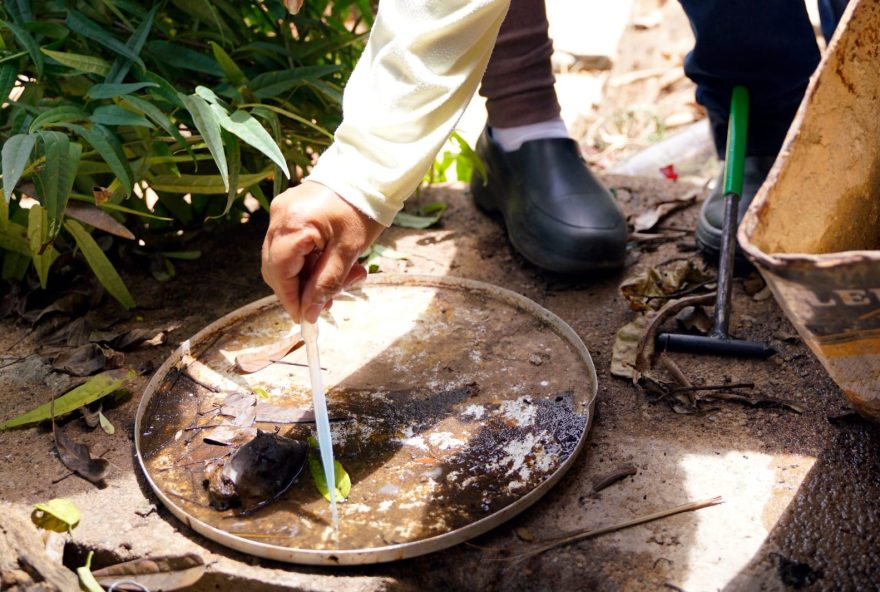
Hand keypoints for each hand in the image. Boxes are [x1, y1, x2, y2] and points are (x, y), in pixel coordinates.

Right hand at [261, 181, 384, 322]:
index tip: (305, 319)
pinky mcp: (288, 209)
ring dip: (307, 276)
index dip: (291, 299)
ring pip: (283, 258)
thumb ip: (326, 283)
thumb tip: (308, 313)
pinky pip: (290, 244)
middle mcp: (279, 216)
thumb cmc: (362, 208)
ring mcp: (281, 211)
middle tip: (328, 302)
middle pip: (276, 267)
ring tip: (341, 279)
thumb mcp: (348, 251)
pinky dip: (307, 259)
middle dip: (301, 289)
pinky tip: (331, 263)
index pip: (279, 273)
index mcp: (293, 224)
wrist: (368, 173)